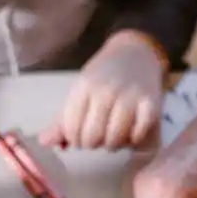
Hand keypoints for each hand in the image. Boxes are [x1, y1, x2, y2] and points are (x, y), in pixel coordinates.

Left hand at [42, 31, 166, 150]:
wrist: (137, 53)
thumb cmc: (104, 75)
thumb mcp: (81, 90)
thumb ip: (63, 118)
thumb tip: (44, 142)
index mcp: (84, 86)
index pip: (71, 128)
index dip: (73, 139)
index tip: (79, 136)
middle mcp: (106, 91)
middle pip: (91, 138)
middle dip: (92, 144)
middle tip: (97, 137)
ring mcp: (130, 97)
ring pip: (114, 140)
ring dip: (111, 144)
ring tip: (112, 136)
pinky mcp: (151, 104)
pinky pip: (137, 135)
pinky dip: (133, 140)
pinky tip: (130, 133)